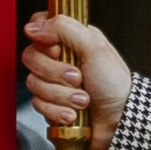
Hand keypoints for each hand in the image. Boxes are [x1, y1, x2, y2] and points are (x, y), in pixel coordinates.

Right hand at [22, 13, 131, 149]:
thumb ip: (64, 28)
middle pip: (31, 57)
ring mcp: (53, 82)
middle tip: (78, 78)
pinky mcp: (50, 104)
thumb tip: (34, 27)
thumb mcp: (95, 47)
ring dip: (61, 95)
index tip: (58, 50)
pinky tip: (74, 114)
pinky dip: (58, 111)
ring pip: (34, 83)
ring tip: (82, 100)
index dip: (43, 41)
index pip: (38, 28)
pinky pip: (38, 105)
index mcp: (71, 40)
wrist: (119, 121)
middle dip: (55, 72)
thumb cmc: (115, 85)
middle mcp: (59, 59)